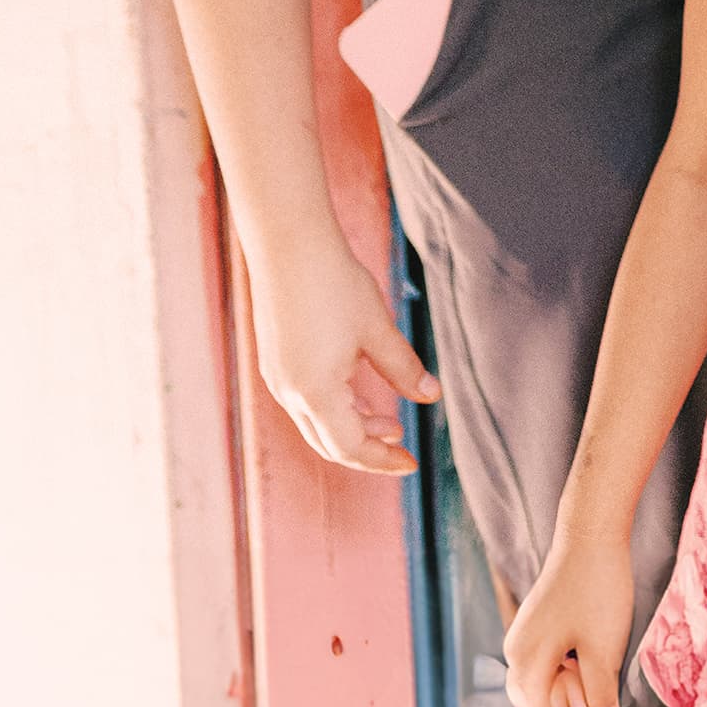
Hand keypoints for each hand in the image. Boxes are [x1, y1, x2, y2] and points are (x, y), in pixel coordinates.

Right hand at [248, 235, 437, 475]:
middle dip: (368, 450)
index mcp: (315, 392)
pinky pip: (306, 401)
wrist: (288, 243)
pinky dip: (335, 408)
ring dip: (353, 428)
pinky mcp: (275, 360)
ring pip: (316, 423)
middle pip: (329, 443)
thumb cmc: (334, 284)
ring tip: (389, 421)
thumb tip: (431, 396)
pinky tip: (359, 393)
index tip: (411, 463)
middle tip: (403, 447)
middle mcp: (289, 392)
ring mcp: (277, 377)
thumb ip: (404, 369)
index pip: (349, 448)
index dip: (382, 460)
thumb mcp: (377, 330)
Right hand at [502, 533, 647, 706]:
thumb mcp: (603, 648)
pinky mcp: (539, 623)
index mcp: (526, 660)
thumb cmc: (598, 589)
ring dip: (573, 702)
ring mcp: (525, 636)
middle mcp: (517, 650)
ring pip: (544, 686)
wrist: (592, 534)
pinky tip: (594, 681)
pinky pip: (549, 665)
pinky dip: (570, 679)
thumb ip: (599, 694)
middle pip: (539, 705)